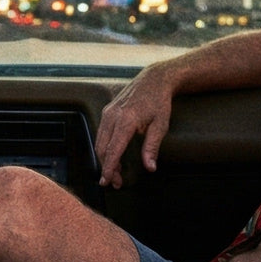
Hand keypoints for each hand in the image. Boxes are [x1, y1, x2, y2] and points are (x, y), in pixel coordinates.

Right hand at [95, 67, 174, 187]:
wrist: (154, 80)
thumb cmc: (159, 101)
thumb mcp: (161, 125)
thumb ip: (152, 147)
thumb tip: (150, 167)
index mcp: (126, 120)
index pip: (113, 150)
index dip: (109, 168)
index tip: (108, 180)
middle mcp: (113, 116)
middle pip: (102, 148)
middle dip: (107, 167)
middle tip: (115, 182)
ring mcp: (108, 112)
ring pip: (99, 142)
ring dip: (105, 159)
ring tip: (116, 172)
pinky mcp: (107, 112)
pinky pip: (101, 134)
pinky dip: (105, 148)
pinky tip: (114, 156)